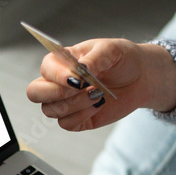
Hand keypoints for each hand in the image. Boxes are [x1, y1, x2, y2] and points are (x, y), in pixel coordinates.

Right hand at [26, 39, 175, 131]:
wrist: (141, 78)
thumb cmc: (122, 59)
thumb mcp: (111, 50)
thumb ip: (94, 59)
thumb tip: (81, 70)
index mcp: (62, 61)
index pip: (45, 69)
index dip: (57, 76)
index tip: (77, 79)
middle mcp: (58, 82)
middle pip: (34, 93)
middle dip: (56, 94)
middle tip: (81, 88)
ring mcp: (65, 102)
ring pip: (51, 111)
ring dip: (75, 104)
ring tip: (97, 93)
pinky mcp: (77, 118)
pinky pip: (66, 124)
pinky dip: (82, 116)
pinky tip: (98, 104)